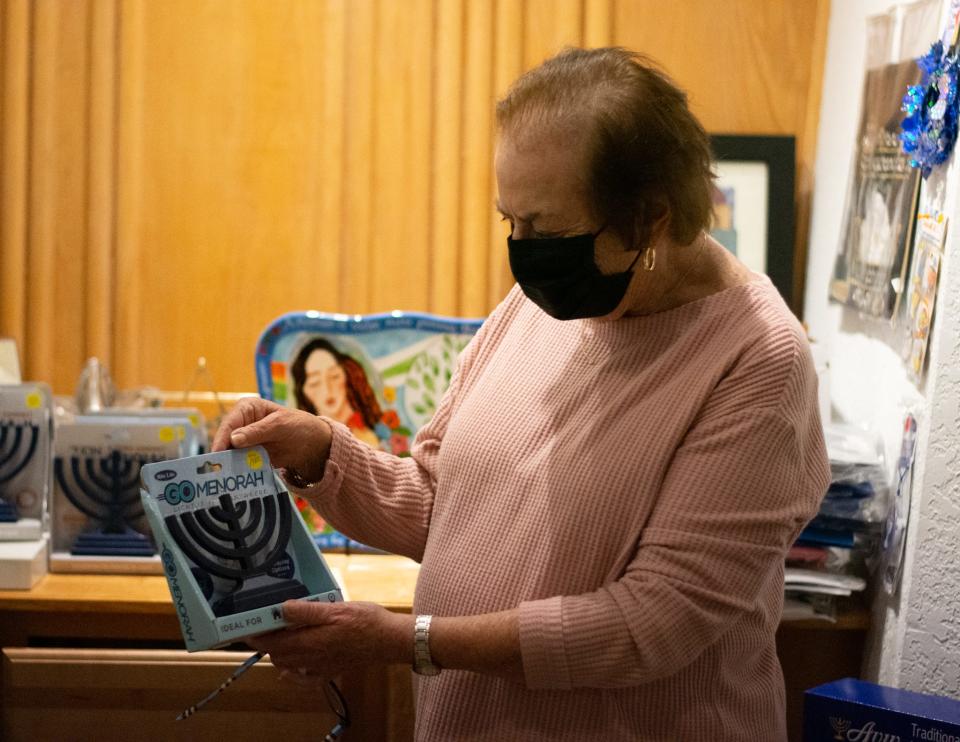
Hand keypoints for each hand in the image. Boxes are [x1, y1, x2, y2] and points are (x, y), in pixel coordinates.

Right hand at [211, 397, 331, 482]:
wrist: (311, 443)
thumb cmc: (297, 425)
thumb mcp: (279, 425)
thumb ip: (257, 431)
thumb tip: (234, 439)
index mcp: (246, 408)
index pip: (230, 423)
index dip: (222, 438)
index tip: (217, 453)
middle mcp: (241, 424)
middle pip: (225, 440)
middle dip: (222, 455)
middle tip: (217, 470)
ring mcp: (244, 441)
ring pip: (230, 454)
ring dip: (228, 465)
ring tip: (223, 478)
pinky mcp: (248, 456)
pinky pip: (239, 464)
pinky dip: (238, 471)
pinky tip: (235, 481)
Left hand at [247, 600, 412, 683]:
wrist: (389, 639)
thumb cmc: (366, 620)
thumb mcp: (336, 608)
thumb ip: (307, 611)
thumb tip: (282, 609)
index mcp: (311, 640)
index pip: (274, 641)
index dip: (257, 634)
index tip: (248, 625)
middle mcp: (312, 657)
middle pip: (278, 653)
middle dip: (265, 642)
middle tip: (261, 627)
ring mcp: (321, 666)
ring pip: (289, 665)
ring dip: (277, 653)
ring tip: (274, 638)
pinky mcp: (331, 670)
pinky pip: (305, 679)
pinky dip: (293, 675)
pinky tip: (289, 670)